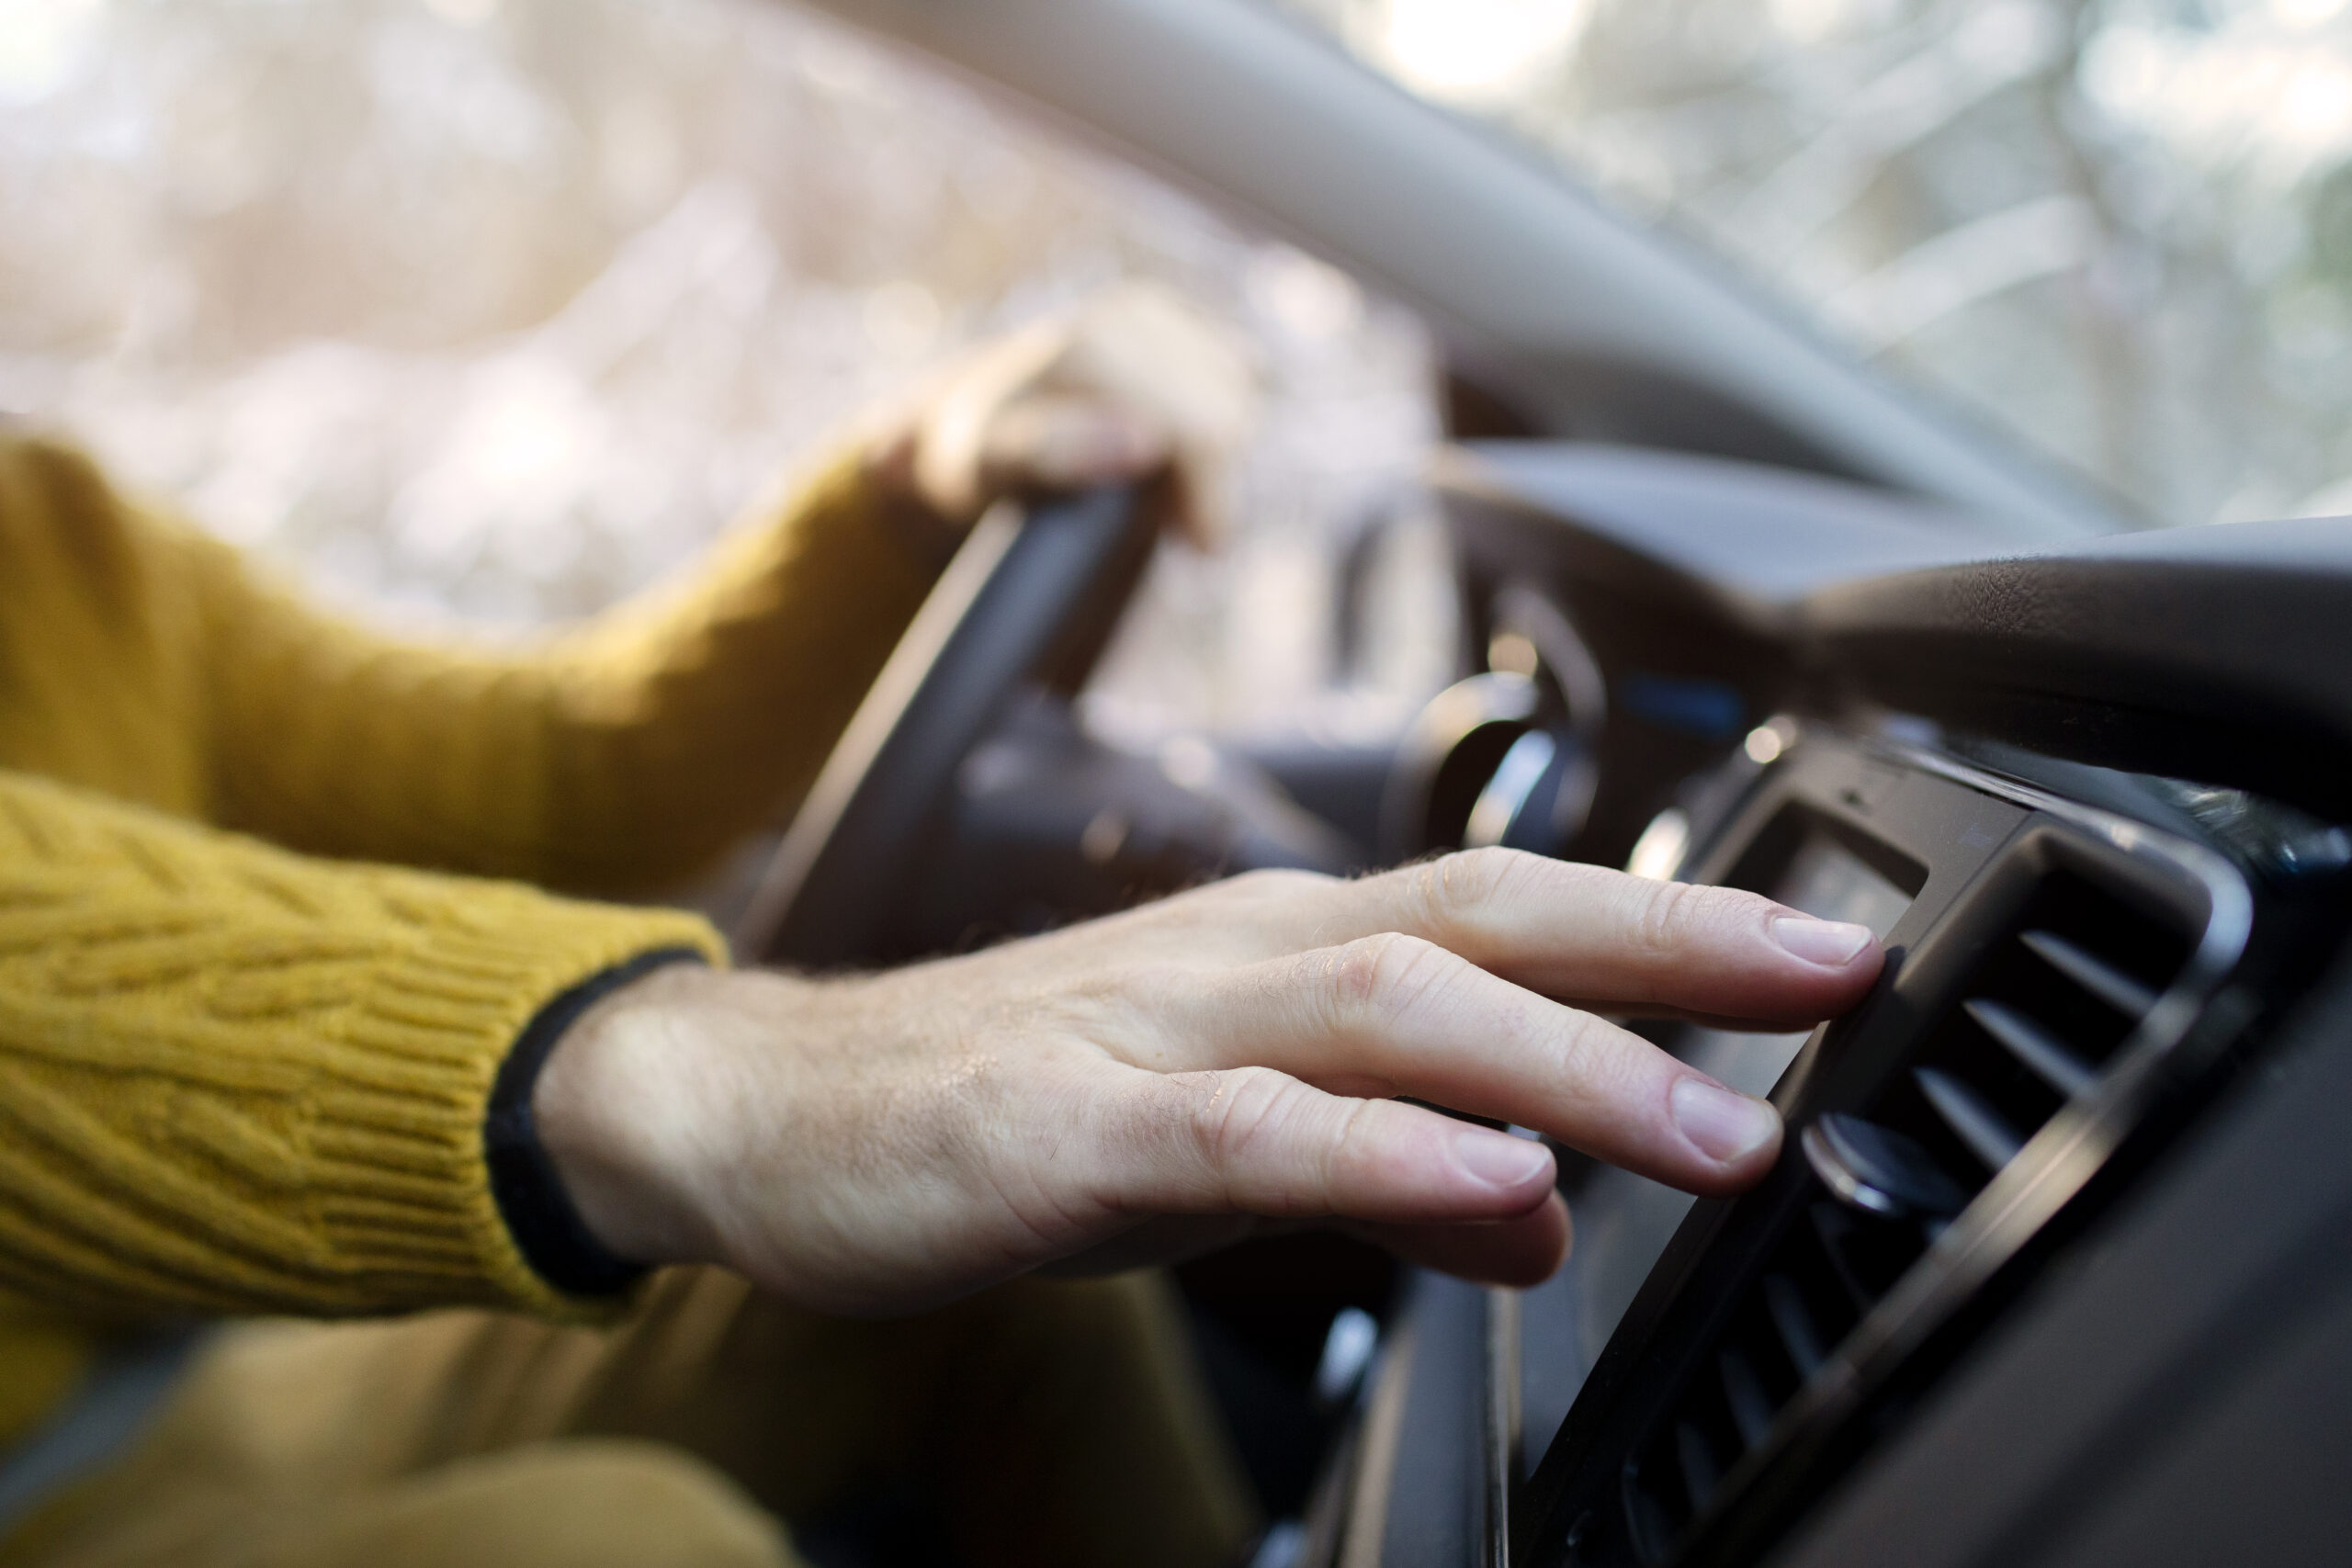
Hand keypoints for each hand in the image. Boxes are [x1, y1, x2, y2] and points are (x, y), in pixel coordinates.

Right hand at [533, 849, 1881, 1314]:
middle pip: (1482, 918)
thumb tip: (1549, 1210)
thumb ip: (1390, 1163)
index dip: (1673, 923)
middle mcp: (1237, 955)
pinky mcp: (1068, 1124)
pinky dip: (1381, 1153)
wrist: (767, 1106)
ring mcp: (1151, 1028)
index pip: (1508, 909)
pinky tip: (1490, 1187)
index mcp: (1280, 947)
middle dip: (1672, 944)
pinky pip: (1247, 1134)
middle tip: (1834, 981)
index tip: (1825, 959)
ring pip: (1386, 1009)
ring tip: (1714, 1127)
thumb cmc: (1005, 1105)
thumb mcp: (1225, 1142)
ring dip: (1566, 1061)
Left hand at [864, 281, 1254, 547]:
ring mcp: (1158, 314)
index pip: (1202, 433)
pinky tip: (1173, 453)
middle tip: (1171, 525)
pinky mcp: (1177, 320)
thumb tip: (1143, 442)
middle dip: (1211, 483)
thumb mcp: (990, 465)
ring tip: (1161, 492)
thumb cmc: (979, 456)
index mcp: (1093, 350)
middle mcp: (1129, 316)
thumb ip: (1056, 454)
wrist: (970, 418)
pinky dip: (1217, 423)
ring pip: (1242, 398)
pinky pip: (1240, 377)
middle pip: (1229, 418)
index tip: (1202, 550)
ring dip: (1213, 457)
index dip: (1212, 499)